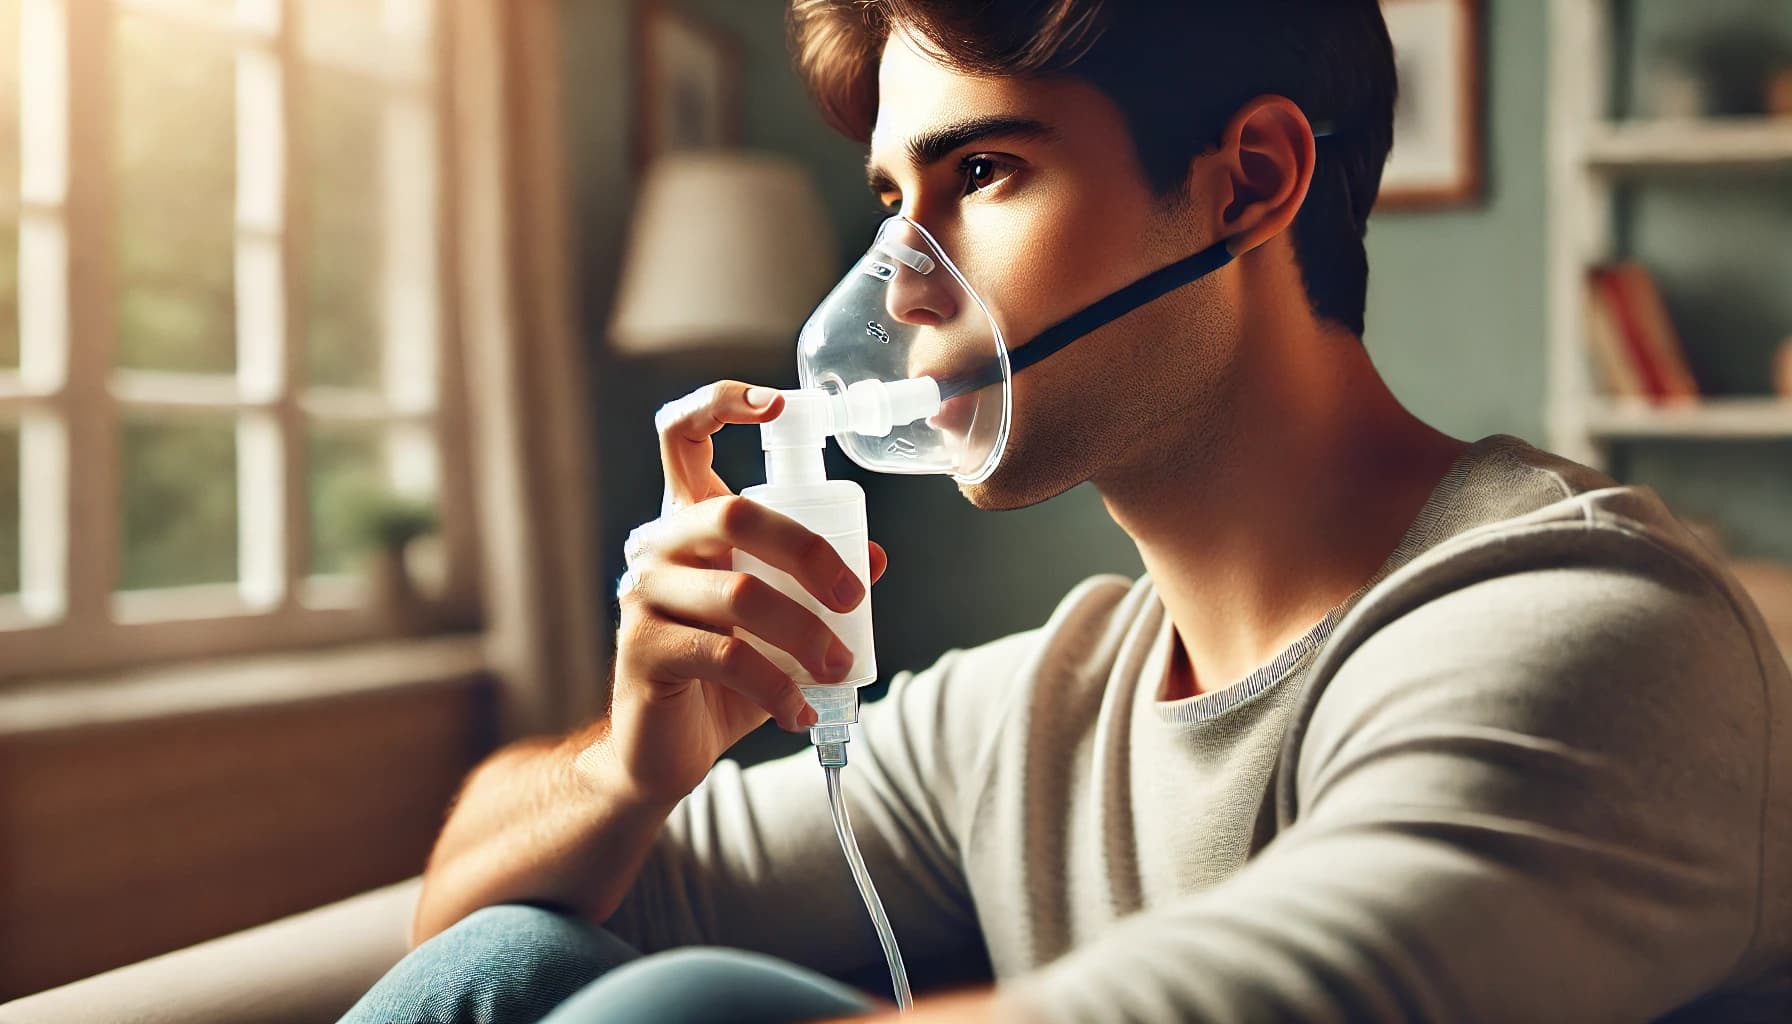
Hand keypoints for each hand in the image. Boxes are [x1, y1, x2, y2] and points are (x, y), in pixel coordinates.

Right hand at [603, 381, 887, 805]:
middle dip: (808, 552)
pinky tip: (799, 711)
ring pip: (739, 595)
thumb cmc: (723, 679)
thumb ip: (816, 587)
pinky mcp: (641, 650)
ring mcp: (642, 595)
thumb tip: (872, 556)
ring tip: (838, 668)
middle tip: (853, 597)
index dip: (722, 403)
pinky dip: (778, 687)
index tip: (779, 405)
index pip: (682, 434)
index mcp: (689, 522)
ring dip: (806, 634)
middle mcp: (657, 545)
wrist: (663, 752)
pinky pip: (725, 656)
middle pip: (733, 514)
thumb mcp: (779, 625)